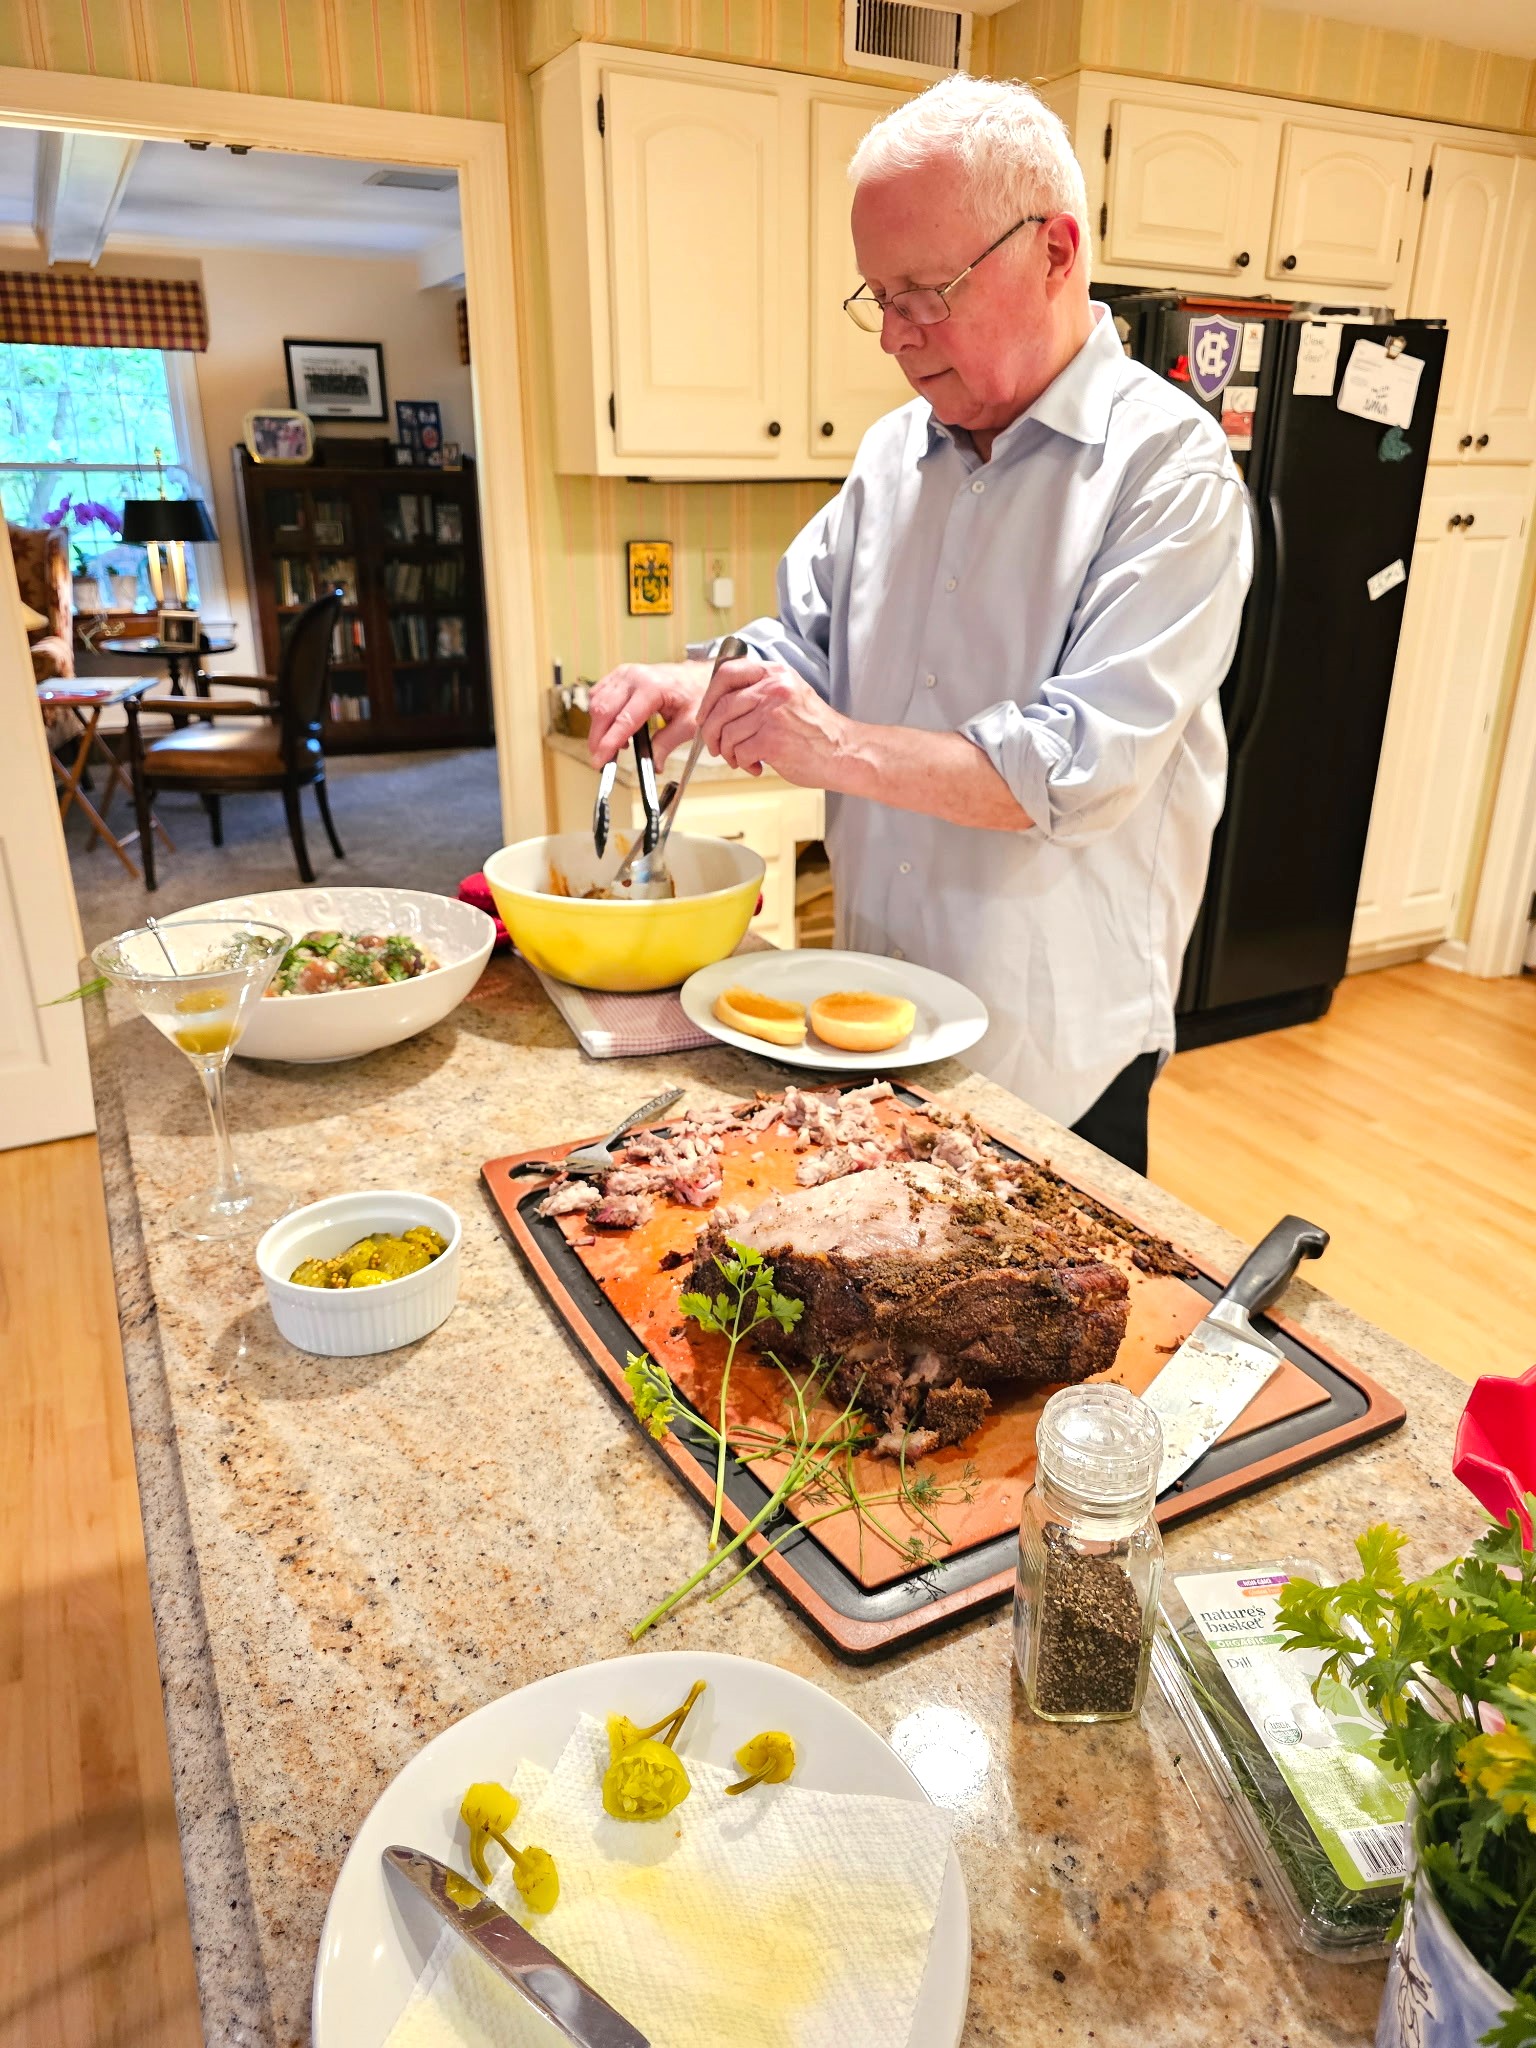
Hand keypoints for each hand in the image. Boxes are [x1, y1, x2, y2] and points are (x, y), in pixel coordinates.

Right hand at [587, 661, 707, 769]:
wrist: (696, 676)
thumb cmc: (695, 695)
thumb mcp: (688, 724)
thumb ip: (667, 744)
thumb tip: (653, 766)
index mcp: (652, 688)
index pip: (624, 720)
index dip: (608, 743)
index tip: (600, 761)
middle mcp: (633, 677)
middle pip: (603, 711)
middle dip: (597, 739)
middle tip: (602, 761)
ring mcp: (623, 674)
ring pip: (596, 704)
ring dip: (599, 728)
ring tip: (617, 745)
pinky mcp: (618, 675)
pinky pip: (597, 696)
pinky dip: (600, 715)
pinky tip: (614, 728)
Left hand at [699, 658, 850, 786]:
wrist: (845, 753)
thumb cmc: (817, 731)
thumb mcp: (789, 696)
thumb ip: (759, 692)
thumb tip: (719, 707)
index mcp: (776, 673)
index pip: (726, 673)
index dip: (709, 697)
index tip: (705, 715)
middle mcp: (773, 688)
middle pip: (720, 706)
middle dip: (711, 732)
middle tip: (716, 747)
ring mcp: (772, 713)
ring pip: (726, 733)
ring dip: (728, 752)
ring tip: (742, 759)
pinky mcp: (773, 739)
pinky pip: (739, 752)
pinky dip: (742, 763)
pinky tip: (756, 766)